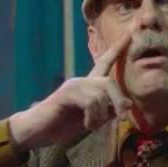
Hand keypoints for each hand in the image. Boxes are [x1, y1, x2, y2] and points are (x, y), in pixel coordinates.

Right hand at [8, 29, 132, 150]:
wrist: (38, 132)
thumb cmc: (63, 126)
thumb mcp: (92, 120)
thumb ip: (108, 111)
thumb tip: (128, 103)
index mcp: (88, 86)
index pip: (104, 62)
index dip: (116, 49)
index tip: (129, 34)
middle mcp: (81, 81)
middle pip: (109, 82)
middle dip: (118, 101)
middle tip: (122, 119)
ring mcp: (73, 85)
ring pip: (101, 95)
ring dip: (101, 116)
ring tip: (92, 126)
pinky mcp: (66, 93)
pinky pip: (91, 102)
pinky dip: (92, 118)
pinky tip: (85, 124)